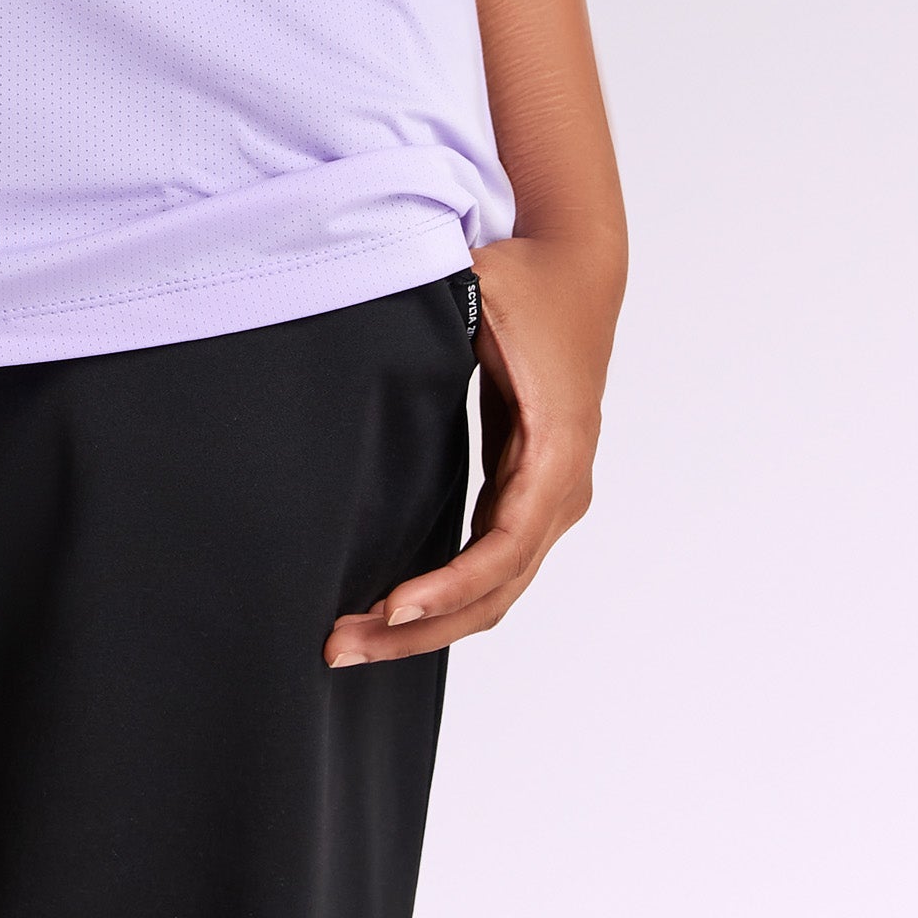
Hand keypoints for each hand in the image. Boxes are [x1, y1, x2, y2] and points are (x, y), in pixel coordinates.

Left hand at [324, 230, 619, 667]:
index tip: (391, 608)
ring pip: (492, 592)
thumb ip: (429, 307)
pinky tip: (388, 611)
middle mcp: (561, 487)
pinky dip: (443, 597)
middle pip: (495, 591)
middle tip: (339, 648)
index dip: (448, 585)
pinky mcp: (526, 493)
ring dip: (425, 625)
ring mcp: (548, 498)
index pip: (504, 545)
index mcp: (555, 449)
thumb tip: (364, 320)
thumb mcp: (480, 287)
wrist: (577, 269)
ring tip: (349, 642)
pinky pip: (488, 567)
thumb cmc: (528, 281)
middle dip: (418, 629)